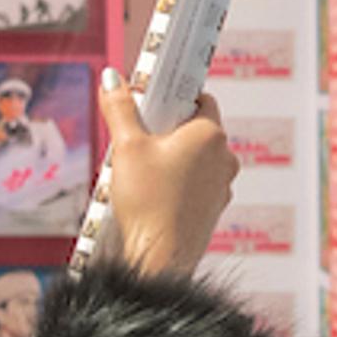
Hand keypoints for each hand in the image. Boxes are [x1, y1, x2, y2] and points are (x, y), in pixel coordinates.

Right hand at [96, 74, 235, 277]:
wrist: (159, 258)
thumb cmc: (148, 202)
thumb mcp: (126, 146)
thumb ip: (120, 107)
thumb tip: (111, 78)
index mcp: (210, 134)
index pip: (201, 99)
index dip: (175, 97)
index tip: (153, 102)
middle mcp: (224, 158)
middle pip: (197, 129)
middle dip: (169, 129)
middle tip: (139, 135)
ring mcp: (221, 186)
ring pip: (196, 159)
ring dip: (173, 158)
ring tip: (141, 167)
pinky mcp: (212, 210)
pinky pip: (195, 185)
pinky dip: (178, 182)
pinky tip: (151, 192)